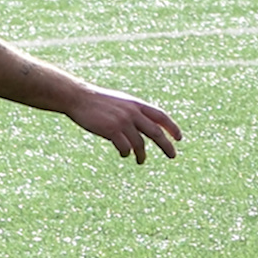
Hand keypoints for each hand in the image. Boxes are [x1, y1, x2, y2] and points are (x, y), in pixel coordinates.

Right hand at [66, 88, 181, 162]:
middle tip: (172, 155)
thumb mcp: (120, 102)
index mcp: (136, 104)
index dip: (172, 127)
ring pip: (139, 143)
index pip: (160, 116)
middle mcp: (132, 112)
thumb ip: (133, 112)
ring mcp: (122, 121)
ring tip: (141, 160)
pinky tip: (124, 154)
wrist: (78, 97)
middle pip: (155, 132)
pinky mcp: (112, 130)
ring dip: (142, 154)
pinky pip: (125, 147)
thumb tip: (143, 129)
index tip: (179, 138)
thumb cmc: (97, 101)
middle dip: (166, 145)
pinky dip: (126, 153)